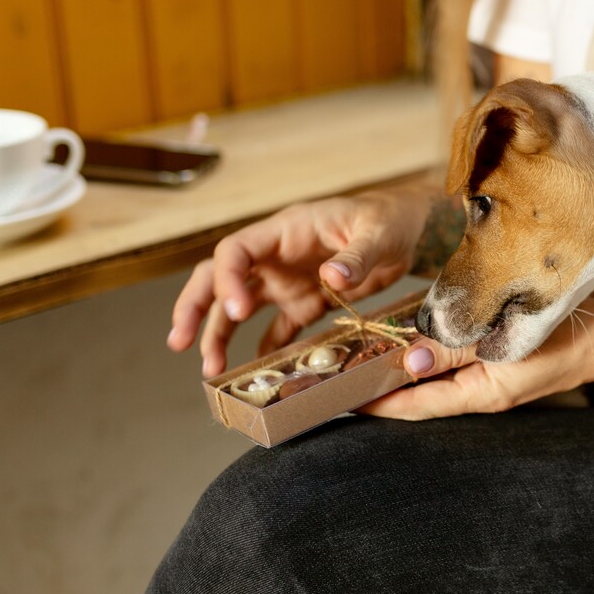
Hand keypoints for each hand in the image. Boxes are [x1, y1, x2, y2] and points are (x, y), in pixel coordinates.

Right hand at [169, 183, 434, 376]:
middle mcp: (276, 257)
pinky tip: (257, 373)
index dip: (227, 280)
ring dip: (221, 335)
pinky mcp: (306, 302)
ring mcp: (288, 281)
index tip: (239, 312)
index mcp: (285, 231)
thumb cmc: (391, 220)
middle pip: (219, 278)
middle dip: (196, 308)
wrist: (412, 232)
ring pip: (239, 308)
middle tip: (180, 341)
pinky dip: (265, 349)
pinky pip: (277, 328)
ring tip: (211, 369)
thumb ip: (356, 255)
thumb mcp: (377, 233)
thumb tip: (332, 277)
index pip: (236, 251)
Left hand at [358, 298, 593, 419]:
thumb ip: (456, 350)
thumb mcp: (508, 343)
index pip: (415, 406)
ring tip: (363, 357)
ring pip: (434, 380)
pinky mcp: (501, 360)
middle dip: (380, 387)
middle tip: (337, 375)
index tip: (337, 399)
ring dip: (401, 370)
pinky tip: (412, 341)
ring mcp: (492, 378)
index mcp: (482, 394)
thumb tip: (407, 361)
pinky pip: (454, 365)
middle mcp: (482, 391)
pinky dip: (428, 356)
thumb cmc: (571, 338)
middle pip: (419, 396)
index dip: (375, 403)